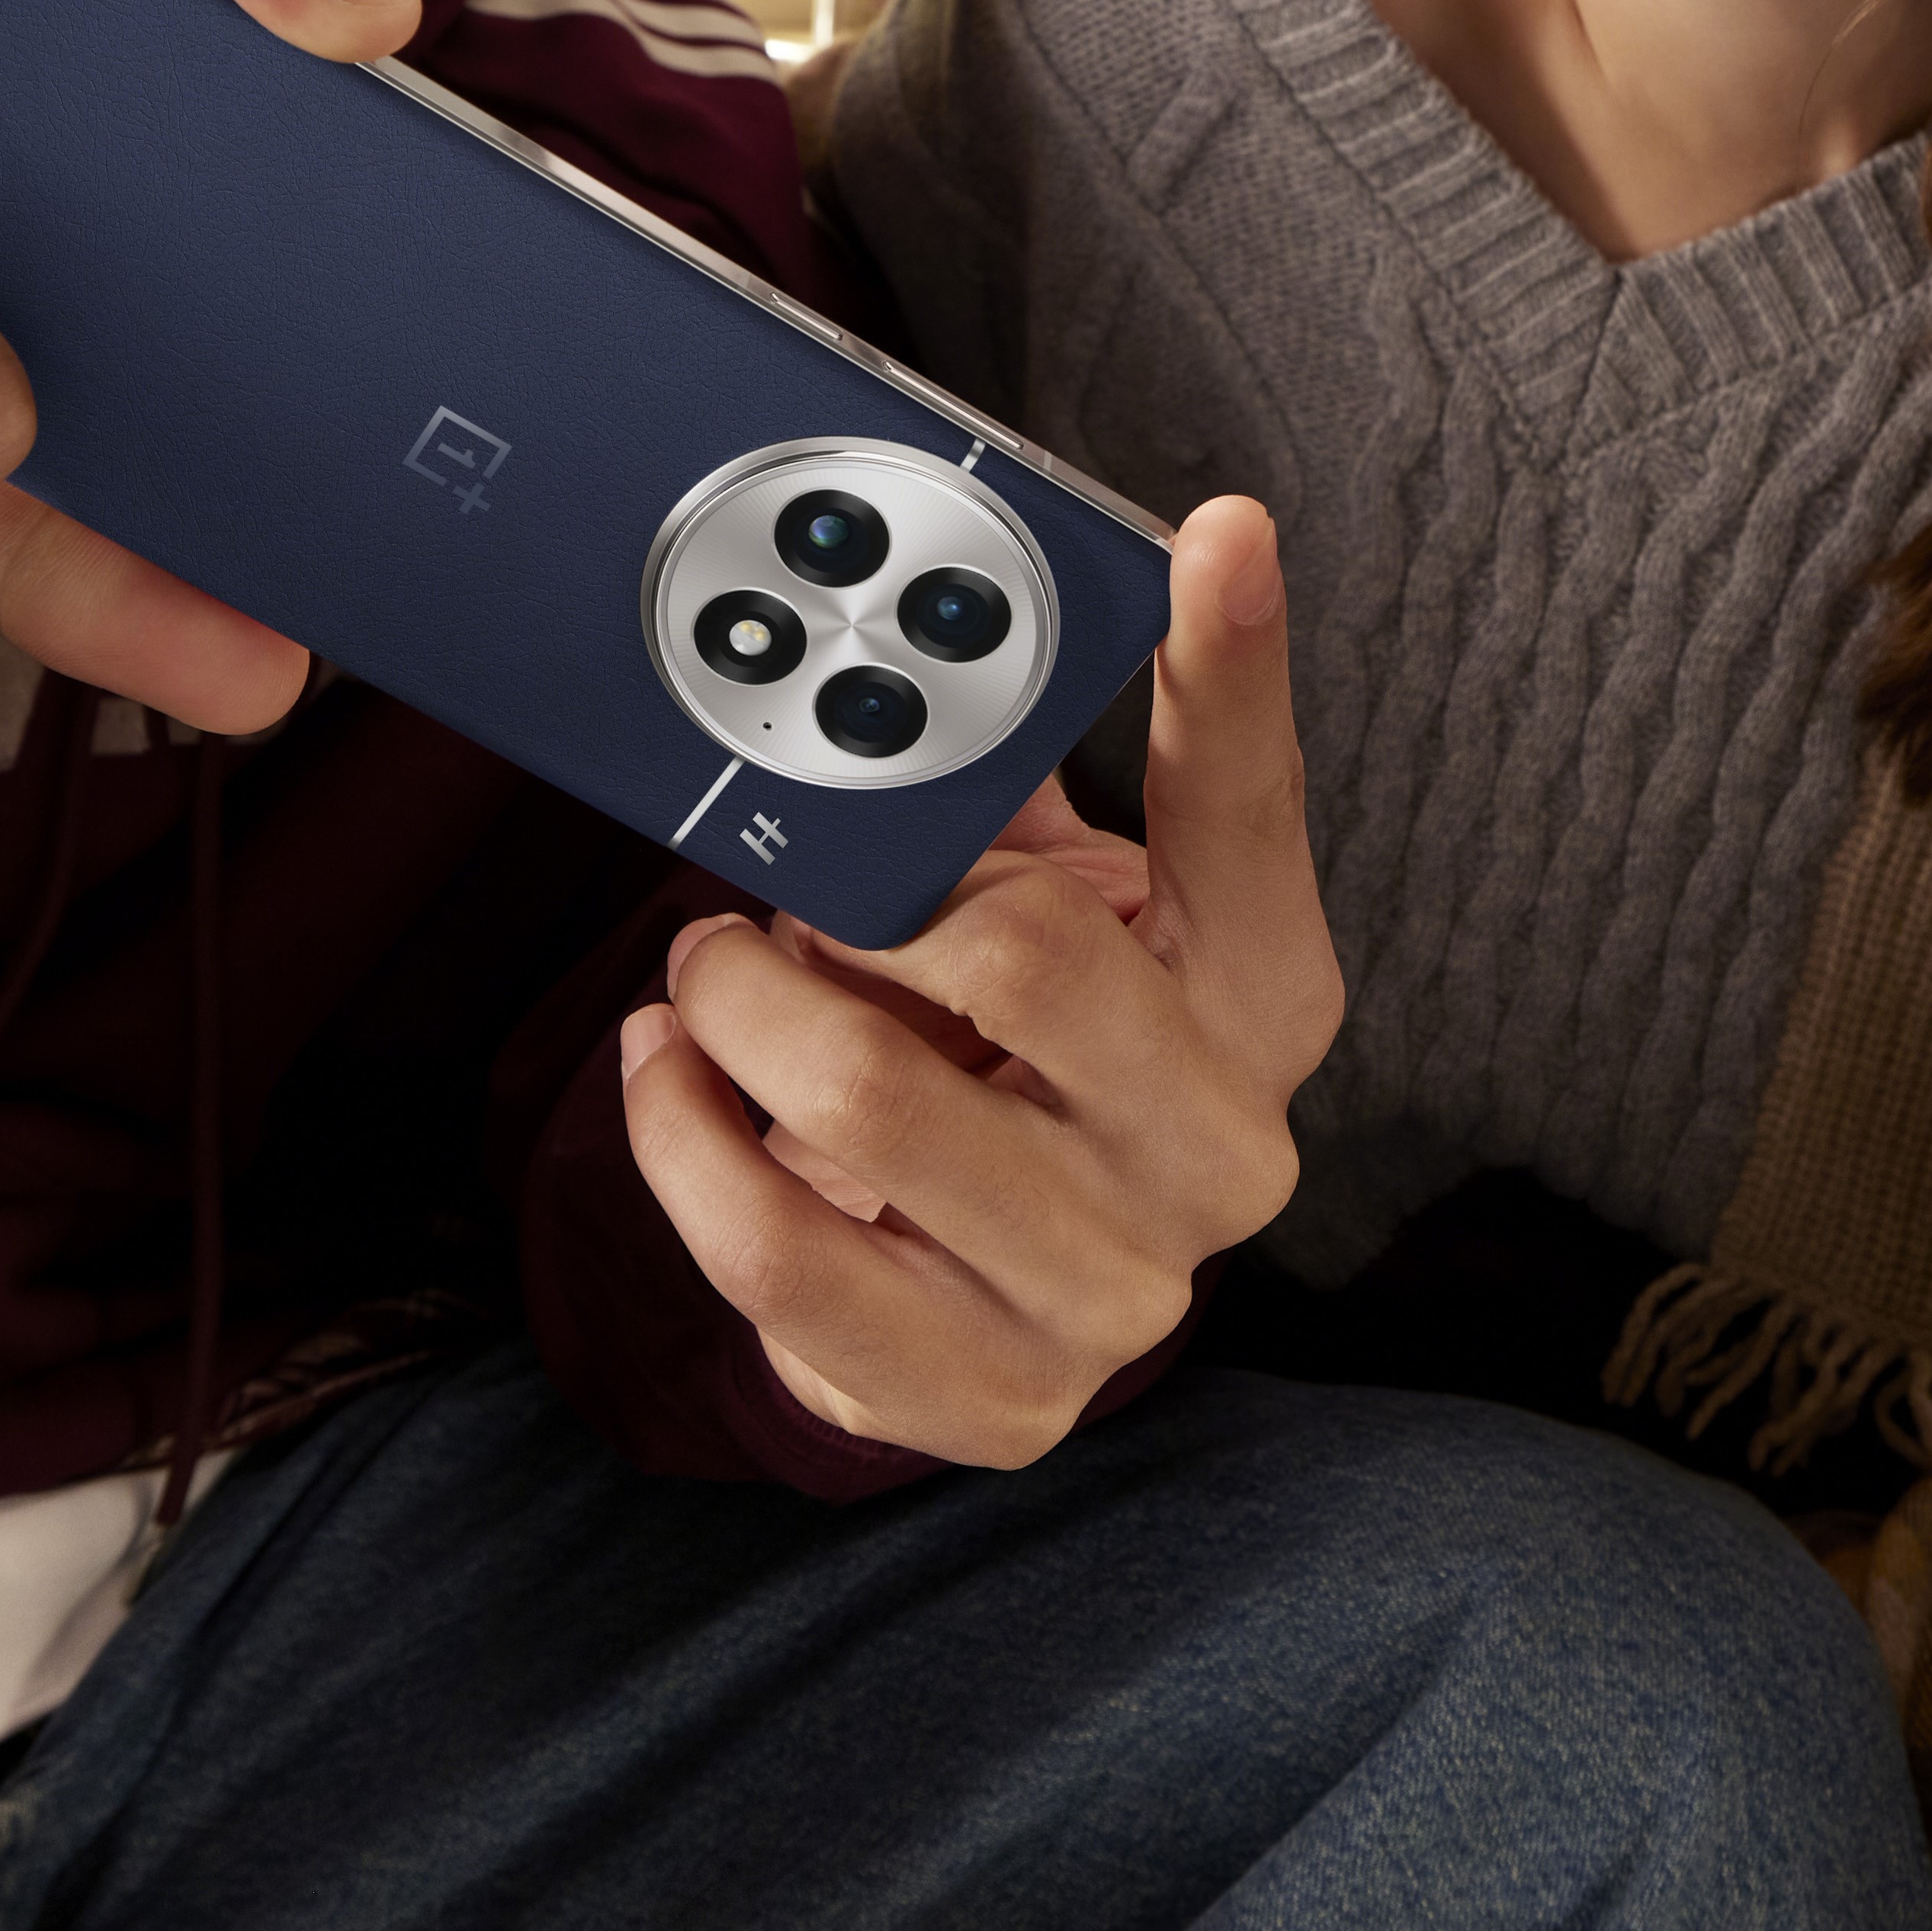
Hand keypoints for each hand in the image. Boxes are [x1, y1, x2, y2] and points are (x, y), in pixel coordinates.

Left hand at [613, 495, 1343, 1464]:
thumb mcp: (1038, 916)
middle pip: (1025, 957)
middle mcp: (1224, 1148)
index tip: (1218, 534)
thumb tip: (916, 634)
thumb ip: (998, 793)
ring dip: (741, 1011)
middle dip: (858, 902)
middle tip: (781, 888)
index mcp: (1263, 1002)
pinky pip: (777, 1249)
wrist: (983, 1303)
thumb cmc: (1008, 1068)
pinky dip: (681, 1139)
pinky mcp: (990, 1396)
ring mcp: (1118, 1290)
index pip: (1250, 818)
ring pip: (868, 1102)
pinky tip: (668, 1082)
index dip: (1236, 673)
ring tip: (705, 982)